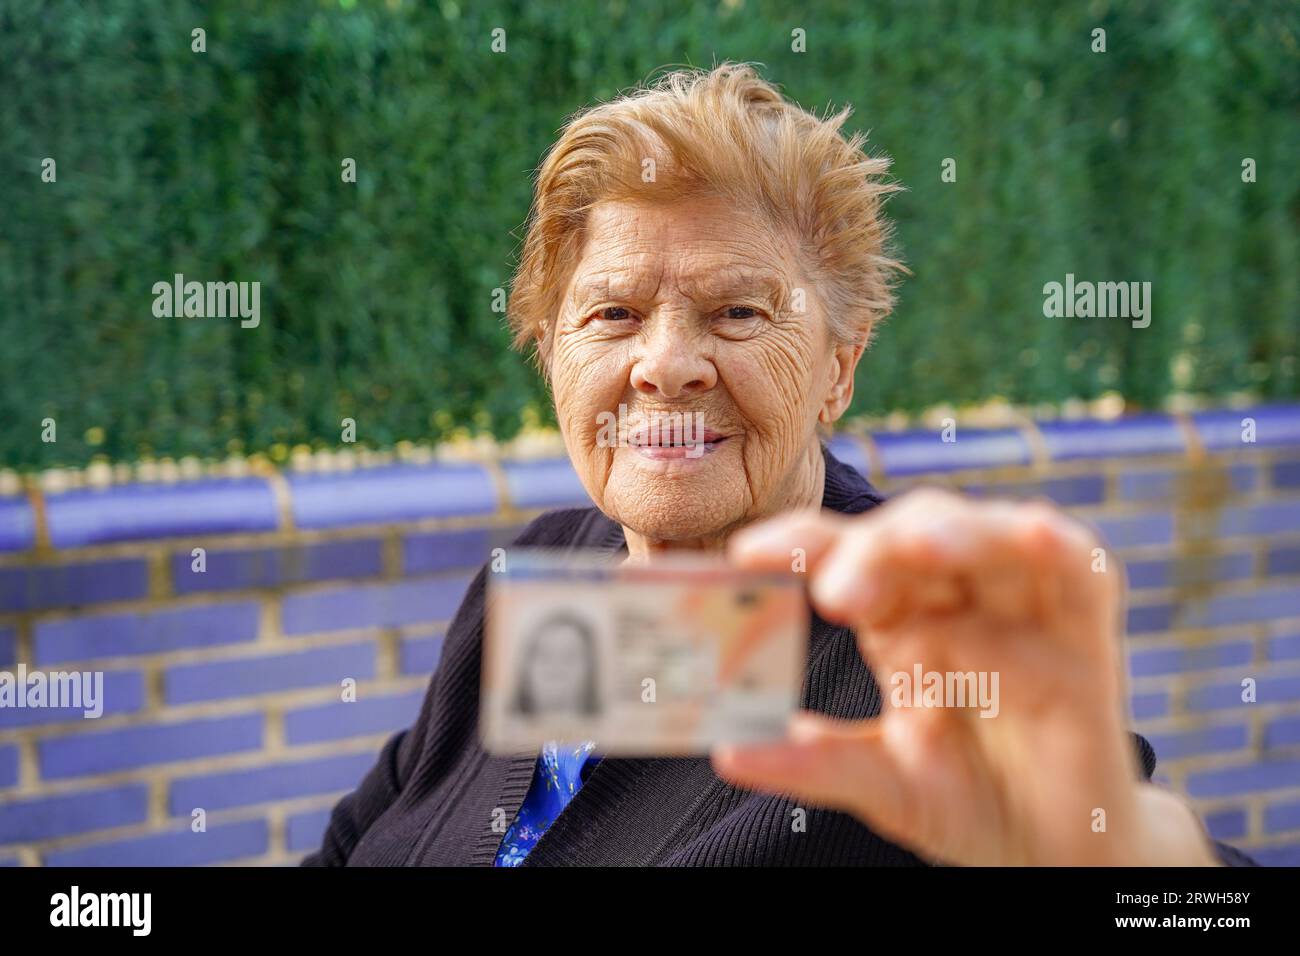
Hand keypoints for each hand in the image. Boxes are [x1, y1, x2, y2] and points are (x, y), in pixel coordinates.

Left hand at [712, 489, 1218, 865]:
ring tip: (914, 549)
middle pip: (906, 535)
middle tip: (833, 595)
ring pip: (986, 533)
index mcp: (898, 620)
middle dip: (867, 548)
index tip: (745, 556)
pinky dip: (1057, 544)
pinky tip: (1032, 535)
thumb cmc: (969, 802)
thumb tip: (728, 751)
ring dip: (952, 532)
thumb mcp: (883, 785)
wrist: (1054, 855)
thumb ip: (816, 765)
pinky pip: (1081, 570)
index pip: (842, 558)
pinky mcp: (1085, 632)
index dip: (798, 543)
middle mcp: (955, 600)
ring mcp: (1021, 609)